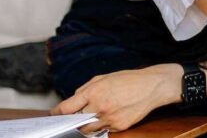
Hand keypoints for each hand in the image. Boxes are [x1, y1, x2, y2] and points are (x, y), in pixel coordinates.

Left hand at [50, 64, 181, 132]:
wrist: (153, 86)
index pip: (66, 108)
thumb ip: (84, 90)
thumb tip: (72, 102)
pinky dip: (102, 125)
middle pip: (75, 122)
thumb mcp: (103, 78)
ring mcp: (110, 119)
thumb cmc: (128, 79)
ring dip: (85, 125)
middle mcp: (100, 107)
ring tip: (90, 116)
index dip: (56, 113)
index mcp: (93, 92)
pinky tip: (109, 115)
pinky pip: (104, 129)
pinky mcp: (119, 127)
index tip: (53, 115)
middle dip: (71, 120)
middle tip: (70, 118)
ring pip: (88, 129)